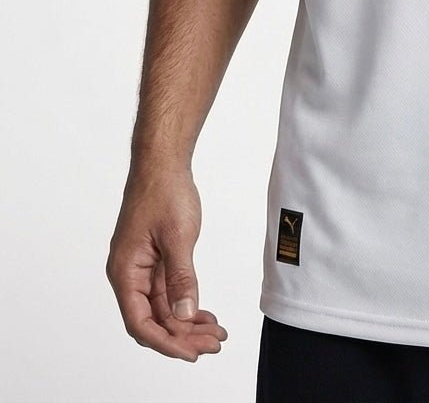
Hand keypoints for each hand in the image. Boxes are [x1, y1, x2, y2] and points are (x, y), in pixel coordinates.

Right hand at [106, 165, 227, 361]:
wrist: (163, 164)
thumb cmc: (164, 193)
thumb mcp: (178, 237)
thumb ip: (181, 277)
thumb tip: (184, 314)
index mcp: (125, 272)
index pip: (141, 322)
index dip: (166, 342)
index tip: (192, 353)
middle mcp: (129, 275)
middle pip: (153, 320)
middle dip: (182, 336)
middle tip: (213, 344)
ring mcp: (142, 269)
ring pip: (163, 308)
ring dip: (187, 323)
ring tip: (215, 334)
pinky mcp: (155, 261)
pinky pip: (168, 292)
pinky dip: (186, 304)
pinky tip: (204, 314)